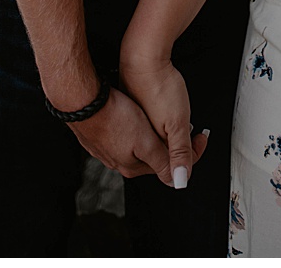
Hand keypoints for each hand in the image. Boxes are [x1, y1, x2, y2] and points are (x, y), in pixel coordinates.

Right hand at [64, 86, 186, 182]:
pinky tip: (134, 111)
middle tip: (181, 122)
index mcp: (133, 166)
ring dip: (152, 132)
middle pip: (154, 155)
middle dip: (169, 141)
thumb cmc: (112, 116)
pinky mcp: (100, 131)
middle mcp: (120, 161)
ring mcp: (108, 147)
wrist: (81, 99)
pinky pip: (124, 131)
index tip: (199, 135)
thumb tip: (180, 181)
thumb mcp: (145, 140)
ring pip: (138, 142)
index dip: (187, 152)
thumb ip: (164, 160)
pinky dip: (135, 123)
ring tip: (158, 114)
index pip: (168, 167)